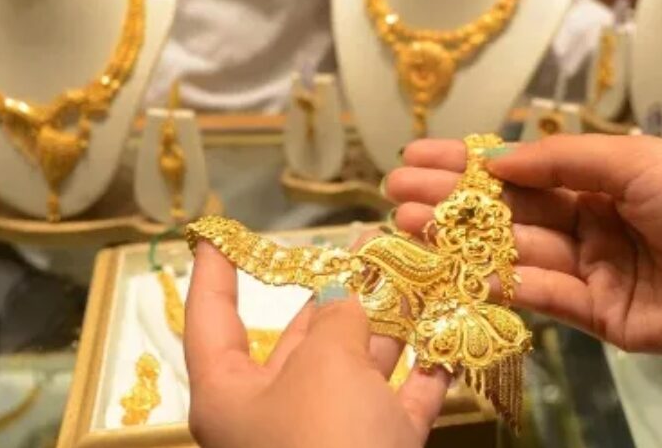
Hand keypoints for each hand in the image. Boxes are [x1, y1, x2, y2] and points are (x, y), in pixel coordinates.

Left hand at [185, 242, 449, 447]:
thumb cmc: (325, 438)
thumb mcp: (325, 364)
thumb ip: (339, 318)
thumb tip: (347, 297)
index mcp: (231, 393)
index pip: (212, 319)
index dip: (216, 272)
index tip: (218, 233)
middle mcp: (276, 413)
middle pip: (302, 338)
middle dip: (338, 289)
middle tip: (369, 242)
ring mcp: (331, 436)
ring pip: (358, 367)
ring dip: (390, 321)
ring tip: (417, 269)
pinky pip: (401, 401)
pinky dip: (425, 369)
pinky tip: (449, 329)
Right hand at [384, 134, 661, 429]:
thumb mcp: (638, 162)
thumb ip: (564, 160)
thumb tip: (497, 157)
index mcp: (607, 178)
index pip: (525, 168)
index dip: (471, 161)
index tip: (417, 154)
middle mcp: (595, 222)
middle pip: (511, 211)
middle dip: (453, 199)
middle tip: (396, 191)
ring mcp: (595, 270)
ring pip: (517, 253)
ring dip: (464, 239)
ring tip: (410, 222)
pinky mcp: (600, 317)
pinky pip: (543, 296)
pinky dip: (501, 282)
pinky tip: (458, 266)